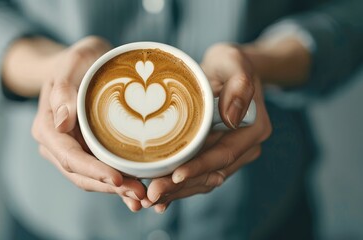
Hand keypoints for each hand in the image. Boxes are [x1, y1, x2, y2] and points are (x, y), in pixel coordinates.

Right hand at [30, 37, 145, 211]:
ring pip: (91, 178)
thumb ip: (62, 87)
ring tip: (142, 198)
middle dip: (109, 187)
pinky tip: (137, 193)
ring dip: (116, 190)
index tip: (118, 179)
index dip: (93, 171)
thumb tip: (61, 121)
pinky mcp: (86, 150)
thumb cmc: (77, 59)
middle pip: (81, 174)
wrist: (82, 63)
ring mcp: (71, 149)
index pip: (69, 156)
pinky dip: (118, 184)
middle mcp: (56, 144)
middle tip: (140, 194)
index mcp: (47, 126)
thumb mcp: (71, 62)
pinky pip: (100, 171)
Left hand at [142, 44, 271, 212]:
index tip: (174, 175)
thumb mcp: (233, 62)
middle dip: (182, 187)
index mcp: (253, 129)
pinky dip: (180, 188)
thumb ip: (238, 85)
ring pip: (204, 180)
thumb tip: (232, 118)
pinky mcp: (216, 156)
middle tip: (152, 194)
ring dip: (178, 192)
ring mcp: (231, 154)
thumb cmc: (229, 63)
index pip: (223, 154)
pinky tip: (160, 199)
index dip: (199, 167)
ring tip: (150, 199)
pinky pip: (199, 176)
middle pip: (211, 174)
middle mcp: (246, 148)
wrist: (227, 70)